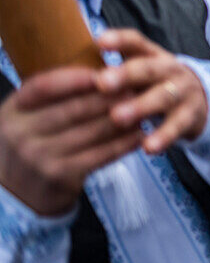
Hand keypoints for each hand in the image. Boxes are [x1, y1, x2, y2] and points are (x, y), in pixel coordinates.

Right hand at [0, 68, 141, 215]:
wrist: (15, 193)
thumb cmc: (32, 142)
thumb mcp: (28, 115)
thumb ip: (52, 94)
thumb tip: (99, 69)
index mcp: (13, 111)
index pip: (44, 86)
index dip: (75, 78)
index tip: (104, 71)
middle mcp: (21, 133)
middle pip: (73, 108)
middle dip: (108, 96)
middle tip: (136, 85)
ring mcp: (39, 157)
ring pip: (91, 131)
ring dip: (122, 117)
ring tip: (143, 106)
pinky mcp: (59, 177)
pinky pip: (99, 155)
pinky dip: (123, 143)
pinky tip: (140, 134)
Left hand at [95, 29, 208, 154]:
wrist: (199, 100)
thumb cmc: (154, 85)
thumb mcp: (139, 71)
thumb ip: (112, 70)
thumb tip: (68, 73)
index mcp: (152, 55)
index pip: (136, 42)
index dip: (119, 41)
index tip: (100, 42)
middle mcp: (169, 69)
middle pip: (148, 69)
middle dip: (126, 75)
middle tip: (102, 83)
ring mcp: (182, 91)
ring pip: (163, 96)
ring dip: (140, 106)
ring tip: (118, 117)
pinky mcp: (190, 115)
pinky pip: (177, 126)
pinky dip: (163, 136)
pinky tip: (148, 147)